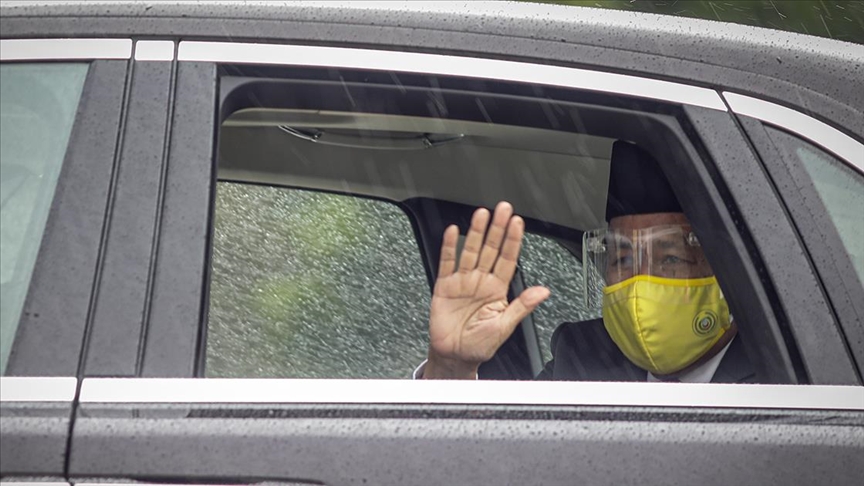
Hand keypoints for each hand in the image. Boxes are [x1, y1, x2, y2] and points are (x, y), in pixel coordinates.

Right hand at [423, 202, 549, 378]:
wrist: (454, 356)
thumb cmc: (479, 345)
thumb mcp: (504, 327)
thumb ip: (522, 306)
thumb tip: (543, 292)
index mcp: (497, 290)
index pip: (507, 259)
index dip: (513, 241)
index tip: (518, 223)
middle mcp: (481, 281)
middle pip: (490, 249)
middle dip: (497, 229)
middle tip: (503, 209)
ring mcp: (463, 282)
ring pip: (471, 251)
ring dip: (476, 232)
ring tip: (482, 214)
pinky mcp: (444, 286)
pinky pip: (448, 263)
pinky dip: (449, 247)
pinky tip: (453, 232)